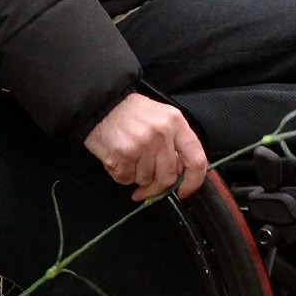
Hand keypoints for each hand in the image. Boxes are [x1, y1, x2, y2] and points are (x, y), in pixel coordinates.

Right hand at [84, 93, 208, 201]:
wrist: (98, 103)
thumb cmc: (129, 112)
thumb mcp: (160, 117)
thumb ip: (174, 142)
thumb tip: (180, 172)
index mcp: (175, 122)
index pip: (196, 160)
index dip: (193, 181)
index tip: (184, 191)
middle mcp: (162, 133)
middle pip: (168, 176)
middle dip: (156, 186)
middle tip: (146, 186)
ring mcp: (142, 144)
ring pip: (146, 179)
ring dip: (136, 176)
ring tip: (128, 158)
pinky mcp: (122, 155)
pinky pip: (126, 179)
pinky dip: (120, 174)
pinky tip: (116, 159)